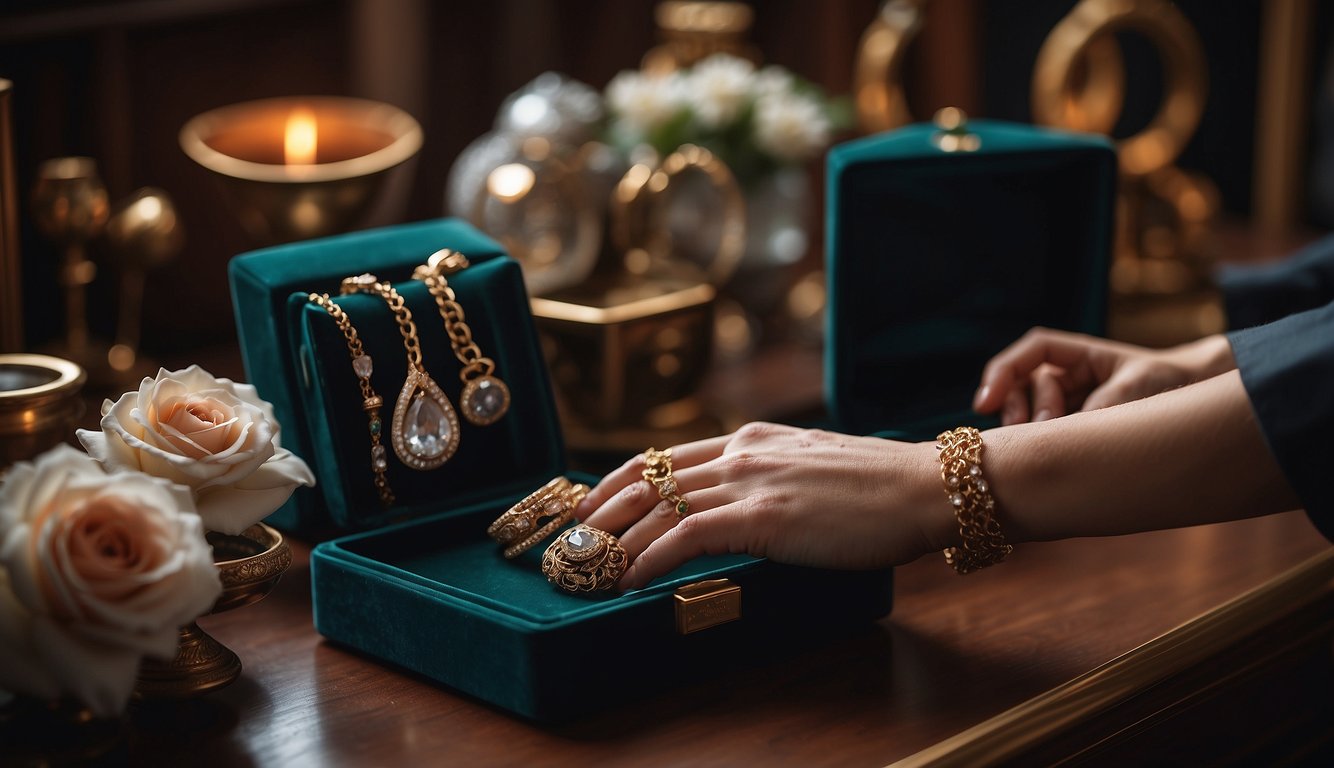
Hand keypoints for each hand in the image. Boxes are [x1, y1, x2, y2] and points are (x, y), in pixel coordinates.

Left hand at [576, 423, 946, 590]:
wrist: (928, 487)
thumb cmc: (884, 489)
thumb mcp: (815, 468)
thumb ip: (774, 478)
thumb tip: (746, 507)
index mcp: (751, 438)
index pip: (662, 457)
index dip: (616, 482)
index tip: (590, 506)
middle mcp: (740, 451)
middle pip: (645, 477)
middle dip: (598, 512)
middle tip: (568, 543)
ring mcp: (750, 480)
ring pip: (656, 507)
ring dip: (614, 542)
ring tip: (587, 571)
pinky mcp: (763, 515)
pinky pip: (686, 535)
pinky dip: (649, 559)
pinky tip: (632, 581)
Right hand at [972, 328, 1234, 424]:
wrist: (1198, 403)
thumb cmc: (1170, 384)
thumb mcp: (1138, 390)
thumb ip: (1100, 406)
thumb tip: (1064, 433)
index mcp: (1080, 356)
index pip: (1032, 352)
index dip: (1003, 372)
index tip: (986, 401)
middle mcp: (1068, 377)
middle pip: (1022, 386)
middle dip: (1019, 409)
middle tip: (1032, 431)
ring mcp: (1069, 405)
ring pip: (1029, 414)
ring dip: (1032, 430)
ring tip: (1052, 445)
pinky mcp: (1074, 431)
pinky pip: (1046, 436)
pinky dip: (1044, 446)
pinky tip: (1052, 459)